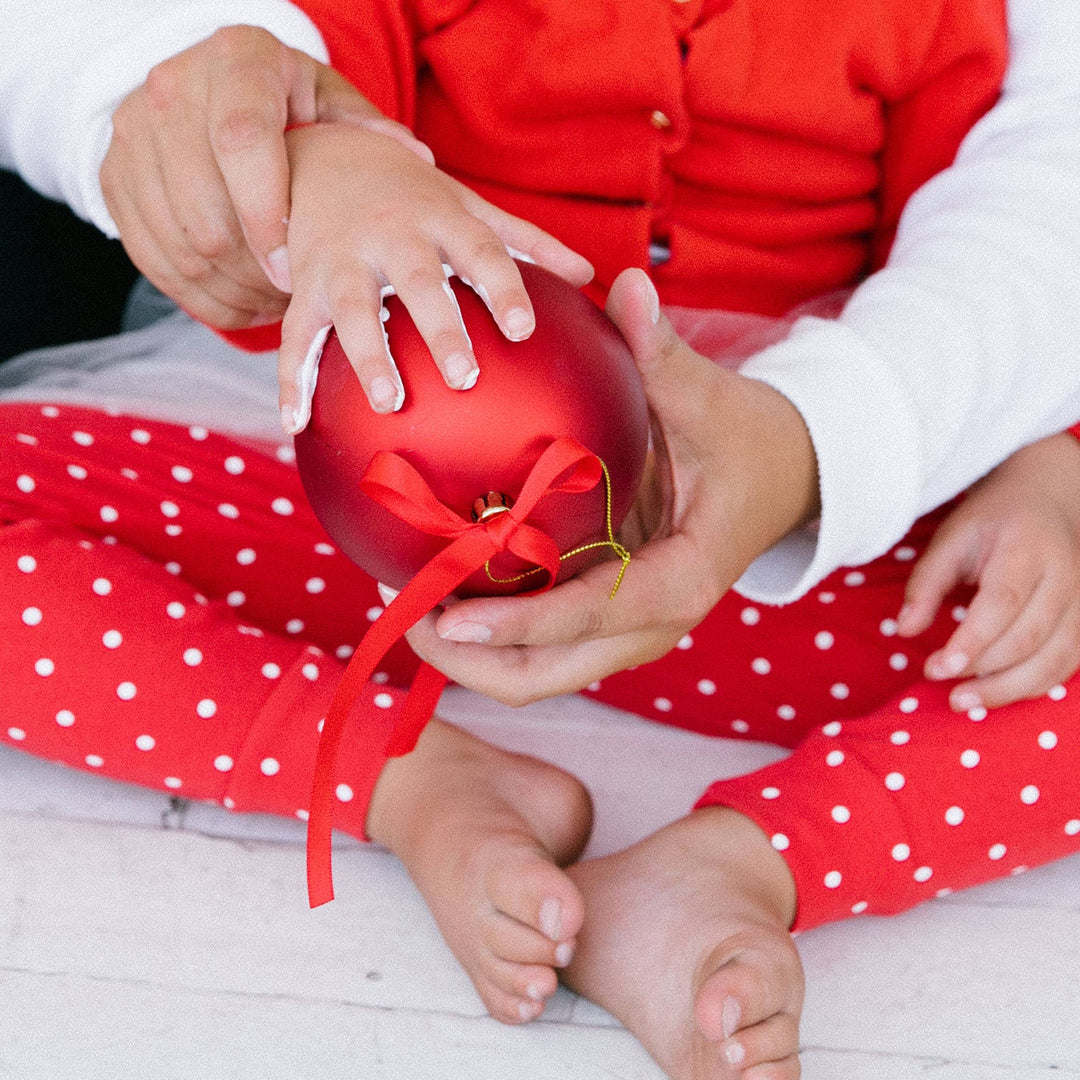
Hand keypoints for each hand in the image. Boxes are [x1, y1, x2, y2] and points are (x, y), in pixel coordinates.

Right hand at [101, 25, 422, 330]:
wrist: (203, 90)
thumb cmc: (284, 102)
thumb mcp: (326, 100)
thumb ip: (364, 130)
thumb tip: (414, 160)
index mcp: (236, 61)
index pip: (241, 141)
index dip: (267, 216)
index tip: (295, 270)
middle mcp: (172, 90)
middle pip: (207, 210)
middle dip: (257, 270)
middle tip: (297, 293)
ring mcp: (133, 136)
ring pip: (182, 246)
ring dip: (235, 290)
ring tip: (278, 301)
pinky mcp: (113, 180)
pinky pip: (156, 264)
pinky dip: (205, 298)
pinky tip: (246, 303)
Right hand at [278, 122, 592, 426]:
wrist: (323, 154)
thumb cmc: (414, 195)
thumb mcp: (469, 207)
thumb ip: (526, 242)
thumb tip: (589, 276)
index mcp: (440, 218)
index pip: (481, 251)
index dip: (502, 288)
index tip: (523, 330)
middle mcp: (391, 236)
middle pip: (418, 281)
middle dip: (439, 326)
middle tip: (465, 377)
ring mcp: (341, 259)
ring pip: (352, 308)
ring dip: (368, 355)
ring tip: (390, 402)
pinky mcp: (303, 285)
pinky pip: (293, 334)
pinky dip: (291, 379)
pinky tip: (297, 425)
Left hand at [395, 268, 819, 705]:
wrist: (780, 477)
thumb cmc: (746, 438)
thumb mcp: (711, 397)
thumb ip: (664, 353)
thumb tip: (630, 283)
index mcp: (682, 579)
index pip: (592, 616)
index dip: (521, 625)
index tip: (450, 621)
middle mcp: (654, 622)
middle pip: (549, 675)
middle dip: (473, 663)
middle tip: (407, 616)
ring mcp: (630, 628)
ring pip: (539, 672)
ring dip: (473, 655)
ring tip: (411, 605)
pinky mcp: (611, 617)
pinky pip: (544, 642)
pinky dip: (494, 629)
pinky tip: (447, 585)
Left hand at [898, 433, 1079, 709]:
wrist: (1048, 500)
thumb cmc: (991, 522)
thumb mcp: (951, 538)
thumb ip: (926, 583)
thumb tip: (905, 630)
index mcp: (1030, 546)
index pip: (1004, 602)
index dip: (972, 641)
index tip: (938, 668)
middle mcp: (1068, 575)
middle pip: (1031, 637)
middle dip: (984, 670)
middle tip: (940, 684)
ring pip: (1056, 660)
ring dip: (1009, 689)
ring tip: (964, 701)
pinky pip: (1068, 665)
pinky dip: (1032, 686)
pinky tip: (997, 694)